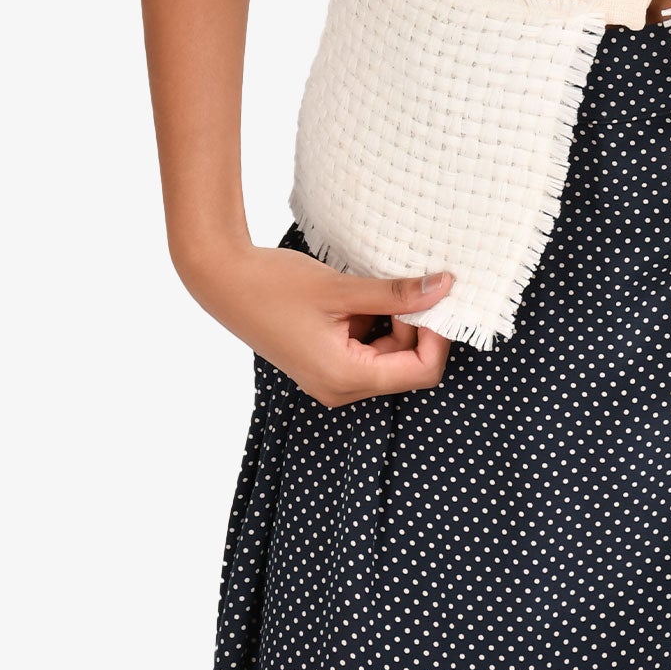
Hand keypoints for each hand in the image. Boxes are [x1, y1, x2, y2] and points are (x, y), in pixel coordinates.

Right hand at [179, 238, 456, 406]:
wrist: (224, 281)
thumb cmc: (276, 285)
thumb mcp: (343, 288)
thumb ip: (397, 293)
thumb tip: (446, 286)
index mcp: (345, 378)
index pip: (421, 372)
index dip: (437, 336)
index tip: (434, 296)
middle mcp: (340, 387)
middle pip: (407, 365)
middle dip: (415, 325)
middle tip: (405, 283)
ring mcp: (331, 377)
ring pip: (389, 354)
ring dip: (393, 320)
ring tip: (371, 286)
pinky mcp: (324, 362)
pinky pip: (367, 347)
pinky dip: (373, 320)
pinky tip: (355, 294)